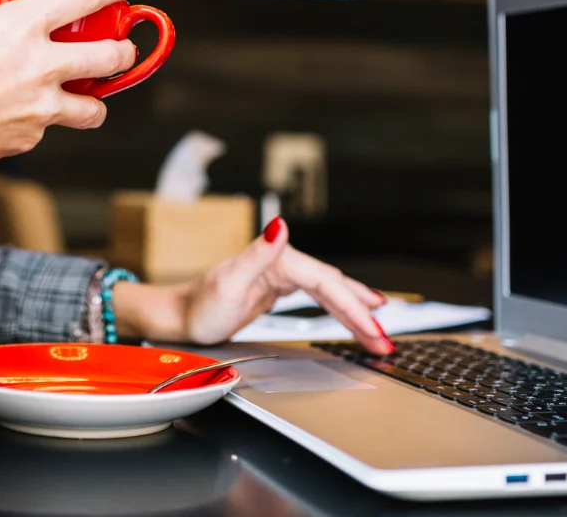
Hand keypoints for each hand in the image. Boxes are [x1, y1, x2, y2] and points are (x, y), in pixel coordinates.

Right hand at [0, 0, 136, 208]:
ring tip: (84, 99)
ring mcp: (40, 107)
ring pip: (94, 109)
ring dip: (94, 102)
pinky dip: (39, 124)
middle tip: (121, 50)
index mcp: (21, 24)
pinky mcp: (27, 140)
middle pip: (111, 57)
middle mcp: (42, 64)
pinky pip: (46, 131)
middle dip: (124, 52)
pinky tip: (18, 119)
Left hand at [110, 217, 396, 354]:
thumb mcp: (228, 282)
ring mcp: (282, 274)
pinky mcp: (280, 288)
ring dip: (357, 312)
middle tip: (385, 342)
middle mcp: (283, 261)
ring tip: (381, 331)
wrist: (181, 316)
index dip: (353, 308)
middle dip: (363, 315)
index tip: (373, 331)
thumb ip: (257, 253)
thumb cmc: (200, 306)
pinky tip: (357, 310)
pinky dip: (341, 306)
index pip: (326, 283)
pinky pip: (320, 297)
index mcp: (277, 259)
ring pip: (331, 291)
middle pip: (334, 286)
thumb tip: (279, 225)